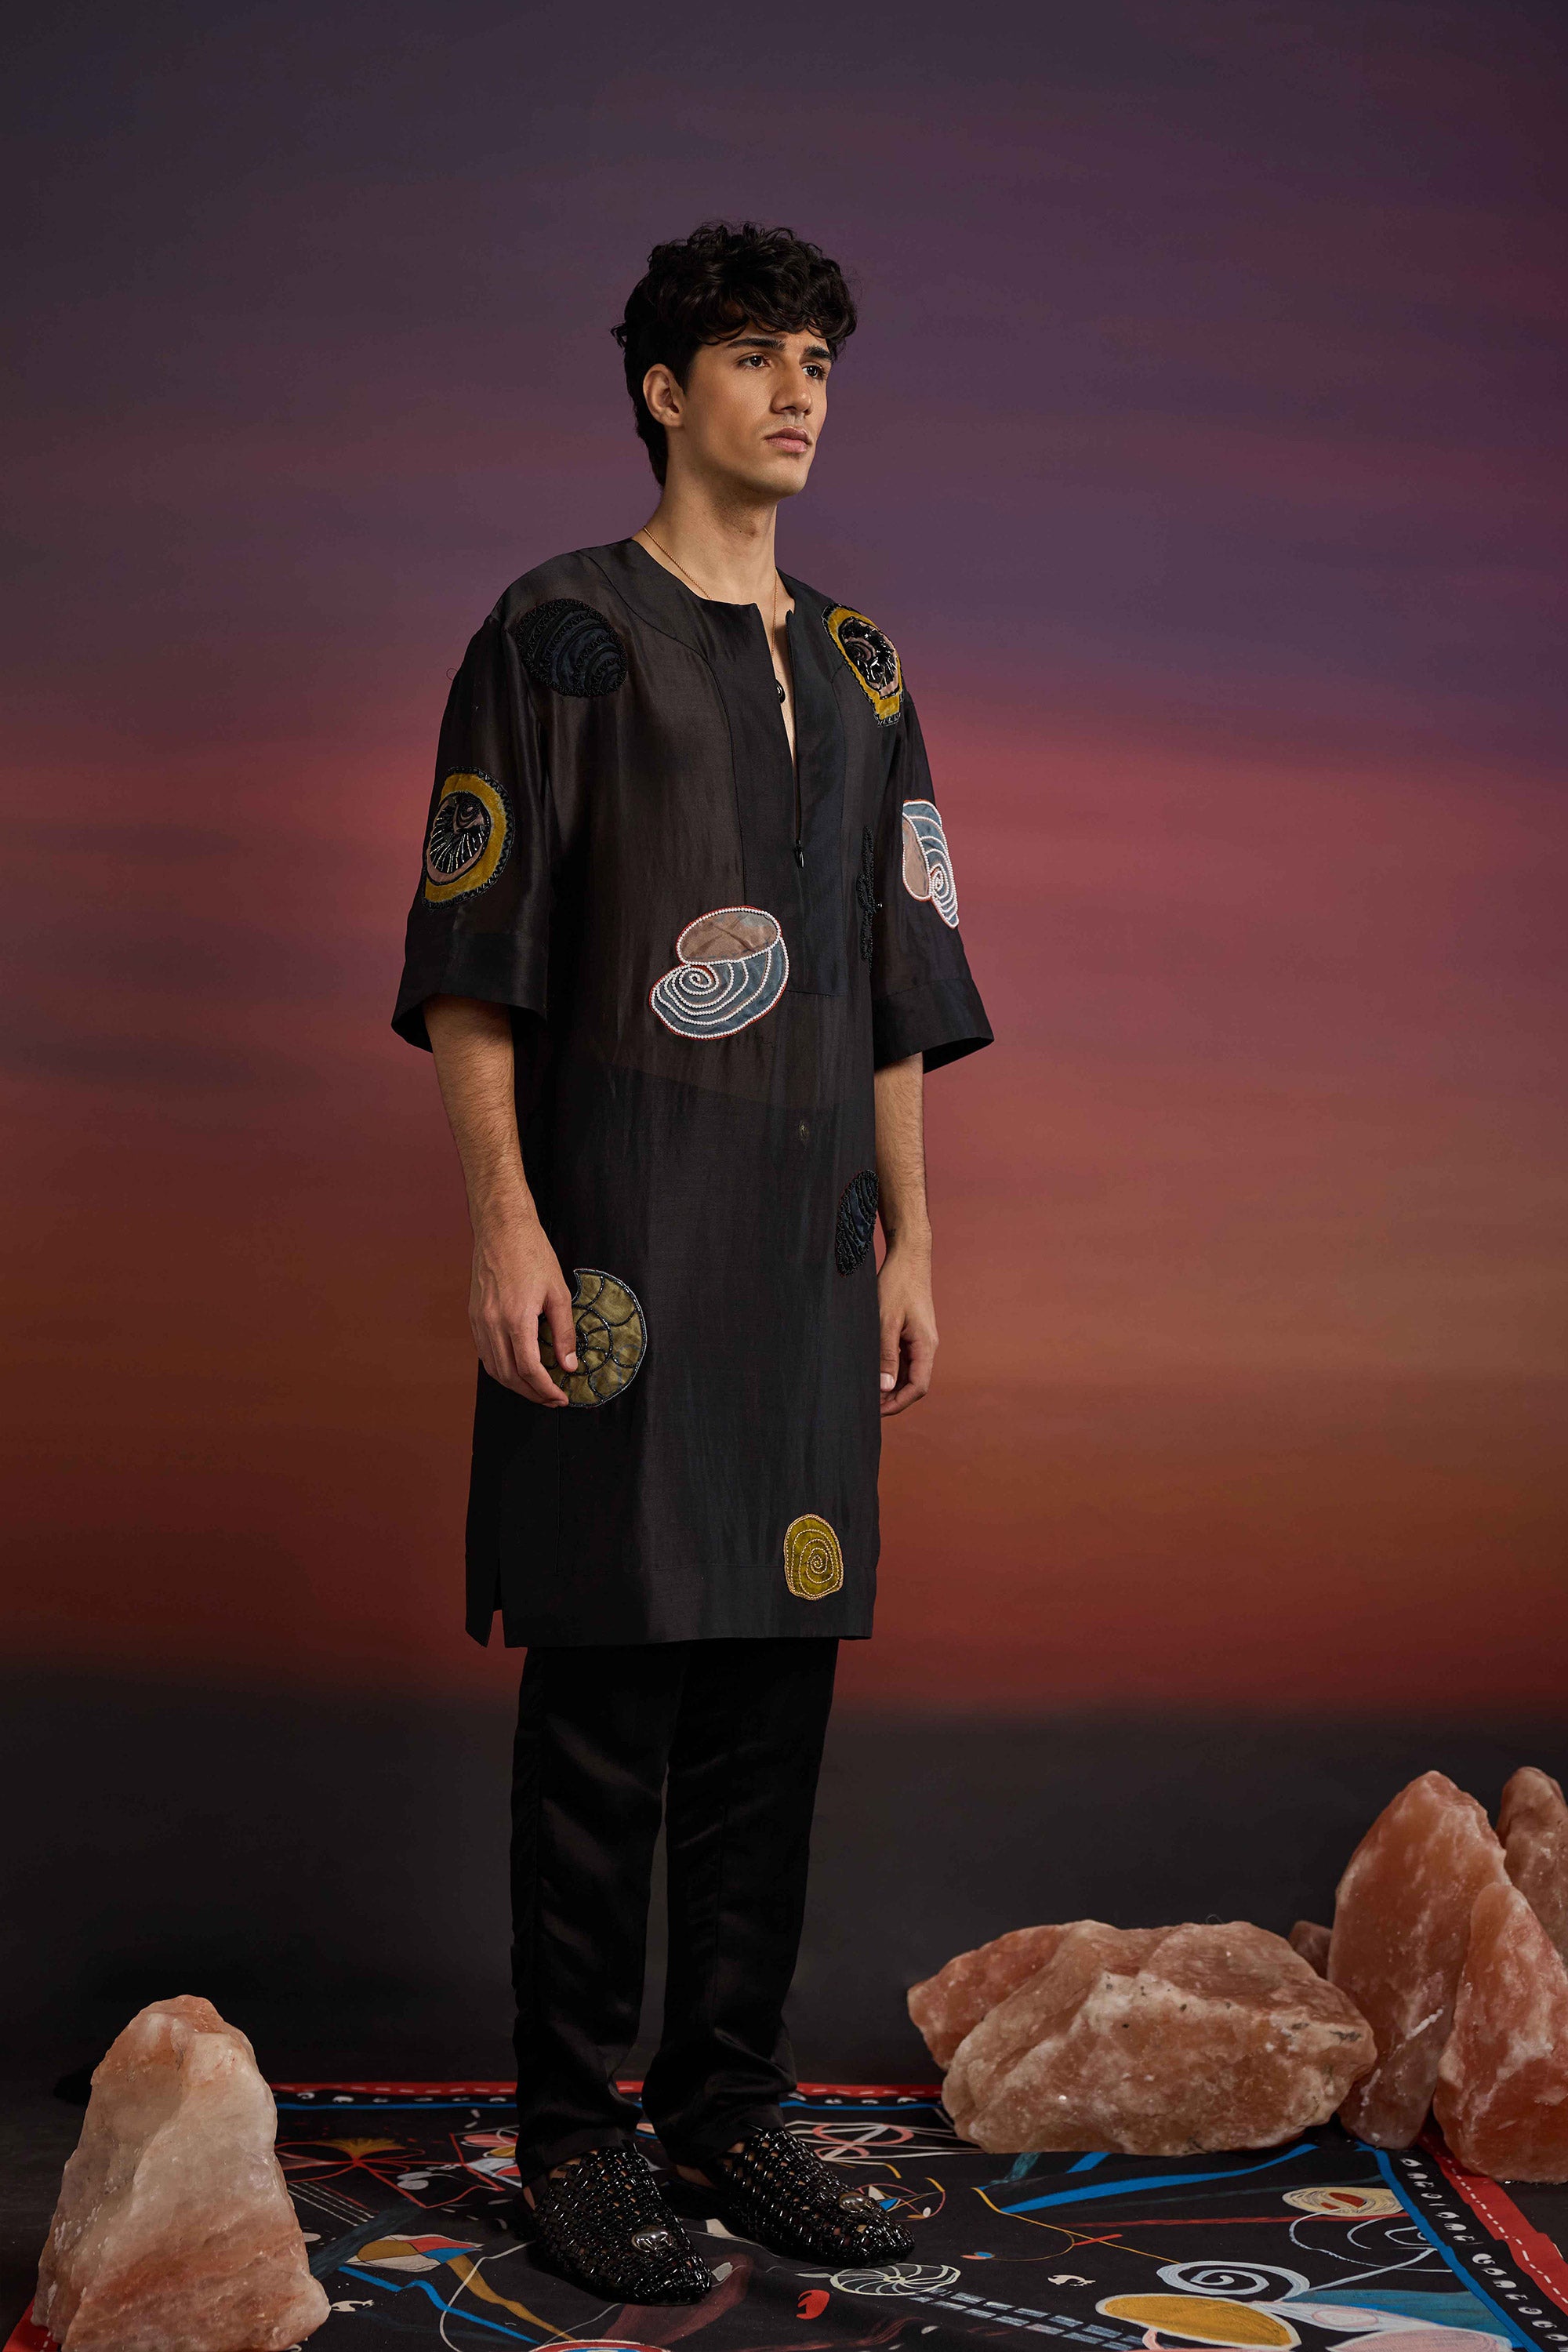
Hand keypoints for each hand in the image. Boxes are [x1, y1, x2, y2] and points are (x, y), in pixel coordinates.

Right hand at [469, 1212, 577, 1406]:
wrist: (501, 1229)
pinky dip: (500, 1368)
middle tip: (552, 1398)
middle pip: (509, 1376)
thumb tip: (568, 1365)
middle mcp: (493, 1324)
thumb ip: (564, 1332)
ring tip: (536, 1388)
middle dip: (531, 1393)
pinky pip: (484, 1353)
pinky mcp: (473, 1316)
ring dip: (515, 1385)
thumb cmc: (532, 1254)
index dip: (546, 1389)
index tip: (561, 1397)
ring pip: (493, 1368)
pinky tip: (517, 1368)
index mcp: (516, 1319)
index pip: (529, 1370)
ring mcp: (479, 1321)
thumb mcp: (558, 1292)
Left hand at [878, 1237, 936, 1416]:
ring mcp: (920, 1340)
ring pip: (908, 1373)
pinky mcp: (912, 1333)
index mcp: (925, 1345)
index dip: (897, 1404)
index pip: (917, 1387)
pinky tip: (873, 1373)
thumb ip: (886, 1355)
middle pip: (914, 1384)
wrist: (908, 1257)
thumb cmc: (896, 1284)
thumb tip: (886, 1388)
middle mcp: (927, 1346)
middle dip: (892, 1399)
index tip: (875, 1412)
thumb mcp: (885, 1320)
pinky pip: (904, 1360)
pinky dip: (890, 1370)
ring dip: (890, 1386)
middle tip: (866, 1407)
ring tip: (866, 1393)